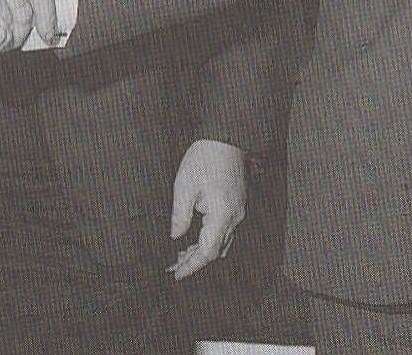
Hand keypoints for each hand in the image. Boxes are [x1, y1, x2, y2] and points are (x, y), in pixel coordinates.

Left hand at [168, 140, 247, 280]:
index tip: (176, 274)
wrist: (226, 137)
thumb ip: (180, 215)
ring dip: (202, 250)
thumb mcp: (185, 185)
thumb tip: (175, 236)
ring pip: (221, 242)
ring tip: (181, 252)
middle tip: (173, 265)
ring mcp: (238, 211)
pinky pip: (225, 230)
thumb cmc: (204, 157)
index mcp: (222, 215)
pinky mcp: (237, 204)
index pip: (207, 252)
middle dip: (195, 261)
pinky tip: (195, 235)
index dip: (191, 266)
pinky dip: (210, 238)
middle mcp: (234, 217)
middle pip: (216, 251)